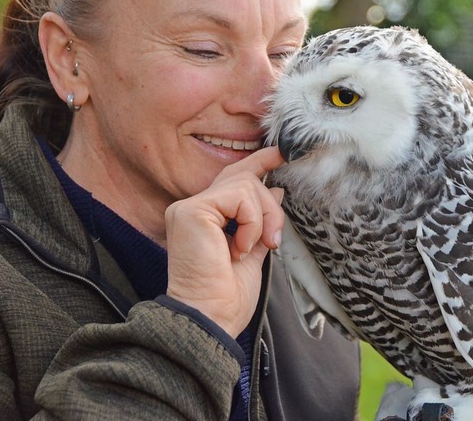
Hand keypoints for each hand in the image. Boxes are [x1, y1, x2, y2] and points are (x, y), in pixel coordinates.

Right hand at [164, 147, 284, 337]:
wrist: (210, 320)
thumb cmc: (226, 297)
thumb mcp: (253, 252)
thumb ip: (260, 221)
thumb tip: (276, 191)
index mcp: (206, 219)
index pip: (233, 180)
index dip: (258, 163)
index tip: (282, 153)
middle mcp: (193, 209)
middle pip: (243, 178)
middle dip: (270, 205)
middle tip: (275, 238)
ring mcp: (189, 208)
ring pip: (246, 184)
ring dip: (264, 218)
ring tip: (258, 247)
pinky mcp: (192, 211)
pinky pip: (239, 197)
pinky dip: (252, 223)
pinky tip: (240, 248)